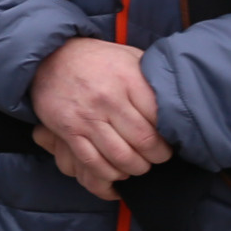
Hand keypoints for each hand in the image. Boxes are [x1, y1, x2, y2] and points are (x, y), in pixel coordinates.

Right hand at [27, 37, 171, 198]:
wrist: (50, 56)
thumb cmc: (97, 59)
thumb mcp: (130, 57)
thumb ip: (152, 77)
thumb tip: (180, 100)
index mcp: (128, 79)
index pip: (160, 120)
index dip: (170, 137)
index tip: (170, 141)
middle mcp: (108, 99)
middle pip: (144, 143)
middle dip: (156, 157)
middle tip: (157, 157)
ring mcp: (86, 116)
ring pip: (121, 157)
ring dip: (135, 168)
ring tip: (139, 165)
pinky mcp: (68, 130)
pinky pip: (93, 162)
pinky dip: (109, 174)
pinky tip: (117, 171)